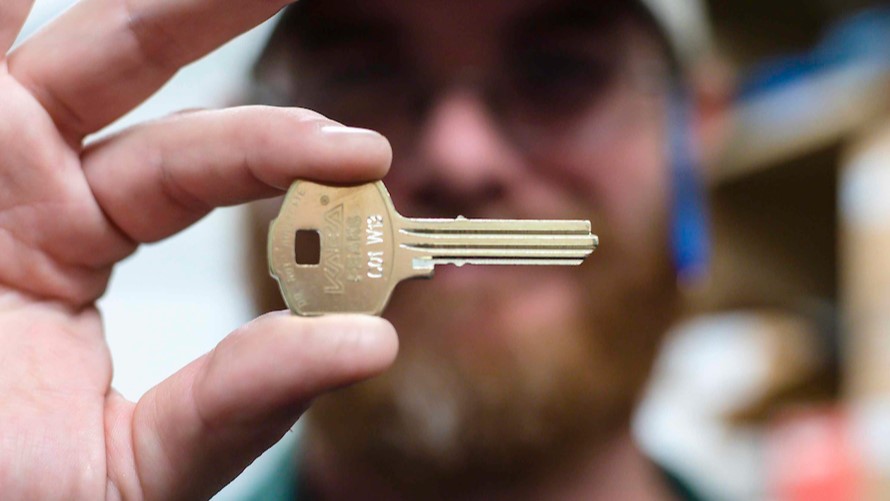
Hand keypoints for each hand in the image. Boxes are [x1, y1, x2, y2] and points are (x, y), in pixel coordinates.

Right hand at [0, 1, 396, 497]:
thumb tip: (371, 344)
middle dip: (205, 15)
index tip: (368, 152)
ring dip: (135, 3)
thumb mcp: (135, 466)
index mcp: (75, 242)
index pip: (194, 166)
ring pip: (56, 49)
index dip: (278, 150)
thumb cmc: (8, 500)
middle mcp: (23, 186)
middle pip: (124, 65)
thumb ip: (237, 405)